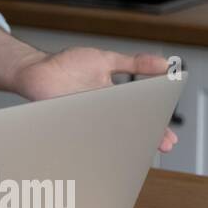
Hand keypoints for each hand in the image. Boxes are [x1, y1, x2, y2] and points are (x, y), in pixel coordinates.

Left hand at [12, 47, 178, 152]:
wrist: (37, 69)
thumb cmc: (69, 65)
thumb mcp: (106, 60)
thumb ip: (133, 63)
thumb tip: (164, 62)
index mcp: (114, 99)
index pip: (139, 115)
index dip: (155, 127)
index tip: (169, 137)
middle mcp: (103, 113)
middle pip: (128, 130)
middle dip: (145, 139)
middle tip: (162, 147)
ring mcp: (87, 121)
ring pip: (109, 136)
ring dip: (124, 142)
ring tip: (138, 146)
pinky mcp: (70, 124)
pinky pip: (84, 135)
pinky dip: (95, 142)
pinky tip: (107, 146)